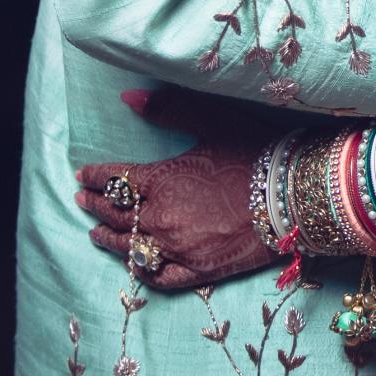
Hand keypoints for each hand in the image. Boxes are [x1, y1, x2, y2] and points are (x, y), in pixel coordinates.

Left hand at [77, 87, 283, 292]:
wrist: (294, 194)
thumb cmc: (256, 152)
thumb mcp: (212, 122)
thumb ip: (168, 110)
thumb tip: (127, 98)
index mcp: (163, 181)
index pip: (116, 180)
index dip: (96, 177)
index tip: (83, 174)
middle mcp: (163, 218)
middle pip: (116, 214)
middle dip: (95, 205)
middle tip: (81, 199)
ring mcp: (178, 249)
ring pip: (130, 248)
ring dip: (108, 238)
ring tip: (95, 233)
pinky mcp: (197, 271)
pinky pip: (158, 277)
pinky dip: (141, 270)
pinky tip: (134, 264)